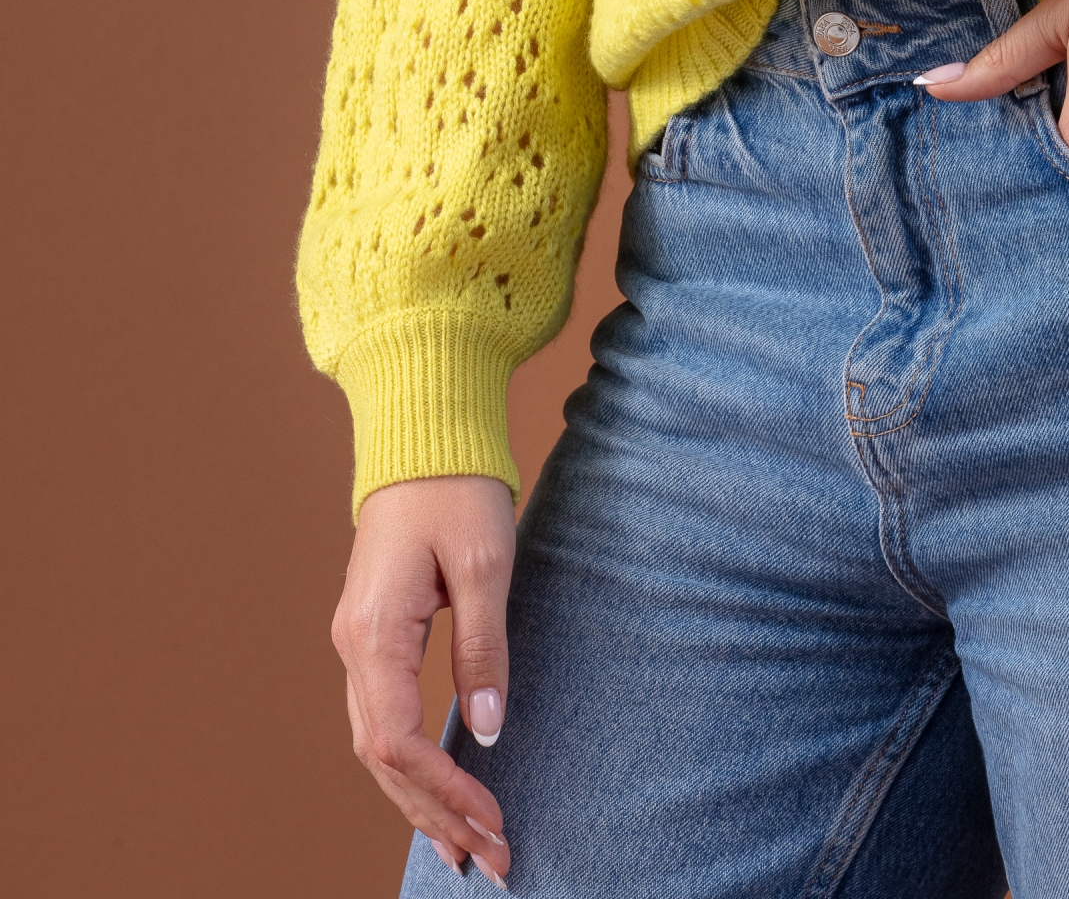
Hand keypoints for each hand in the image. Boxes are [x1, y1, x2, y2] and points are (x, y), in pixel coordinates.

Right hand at [331, 474, 517, 882]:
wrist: (423, 433)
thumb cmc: (457, 489)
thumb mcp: (486, 563)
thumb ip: (482, 651)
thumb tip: (484, 733)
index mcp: (374, 634)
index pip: (398, 743)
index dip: (444, 791)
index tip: (493, 820)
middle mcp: (353, 647)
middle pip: (383, 760)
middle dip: (436, 814)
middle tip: (493, 858)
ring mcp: (357, 644)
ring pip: (378, 747)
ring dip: (420, 800)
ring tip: (466, 850)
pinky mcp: (372, 637)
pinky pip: (383, 720)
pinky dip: (409, 767)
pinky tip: (437, 796)